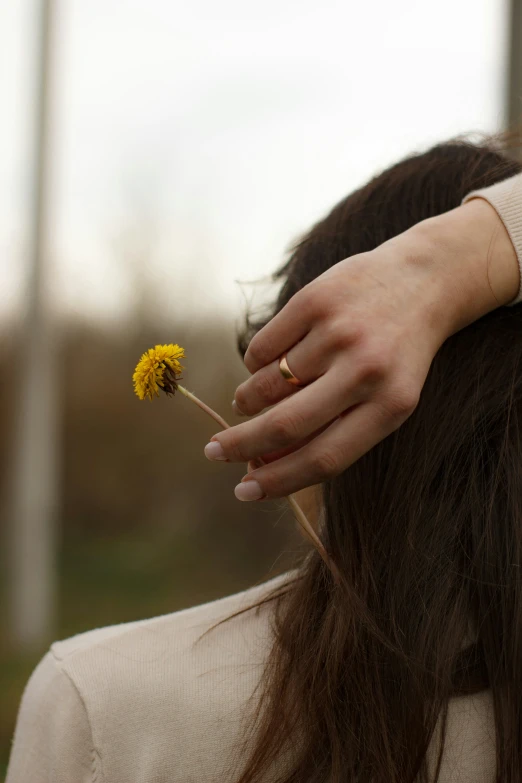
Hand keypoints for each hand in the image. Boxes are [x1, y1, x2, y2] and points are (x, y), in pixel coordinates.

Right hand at [205, 198, 518, 499]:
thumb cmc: (394, 355)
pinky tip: (266, 363)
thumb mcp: (385, 399)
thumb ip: (334, 431)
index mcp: (391, 407)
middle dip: (241, 445)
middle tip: (215, 452)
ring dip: (248, 401)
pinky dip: (254, 364)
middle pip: (288, 425)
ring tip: (247, 402)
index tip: (243, 492)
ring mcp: (339, 332)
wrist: (424, 281)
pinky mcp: (315, 300)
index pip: (325, 458)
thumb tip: (262, 465)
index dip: (278, 481)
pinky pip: (263, 347)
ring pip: (268, 383)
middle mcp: (365, 370)